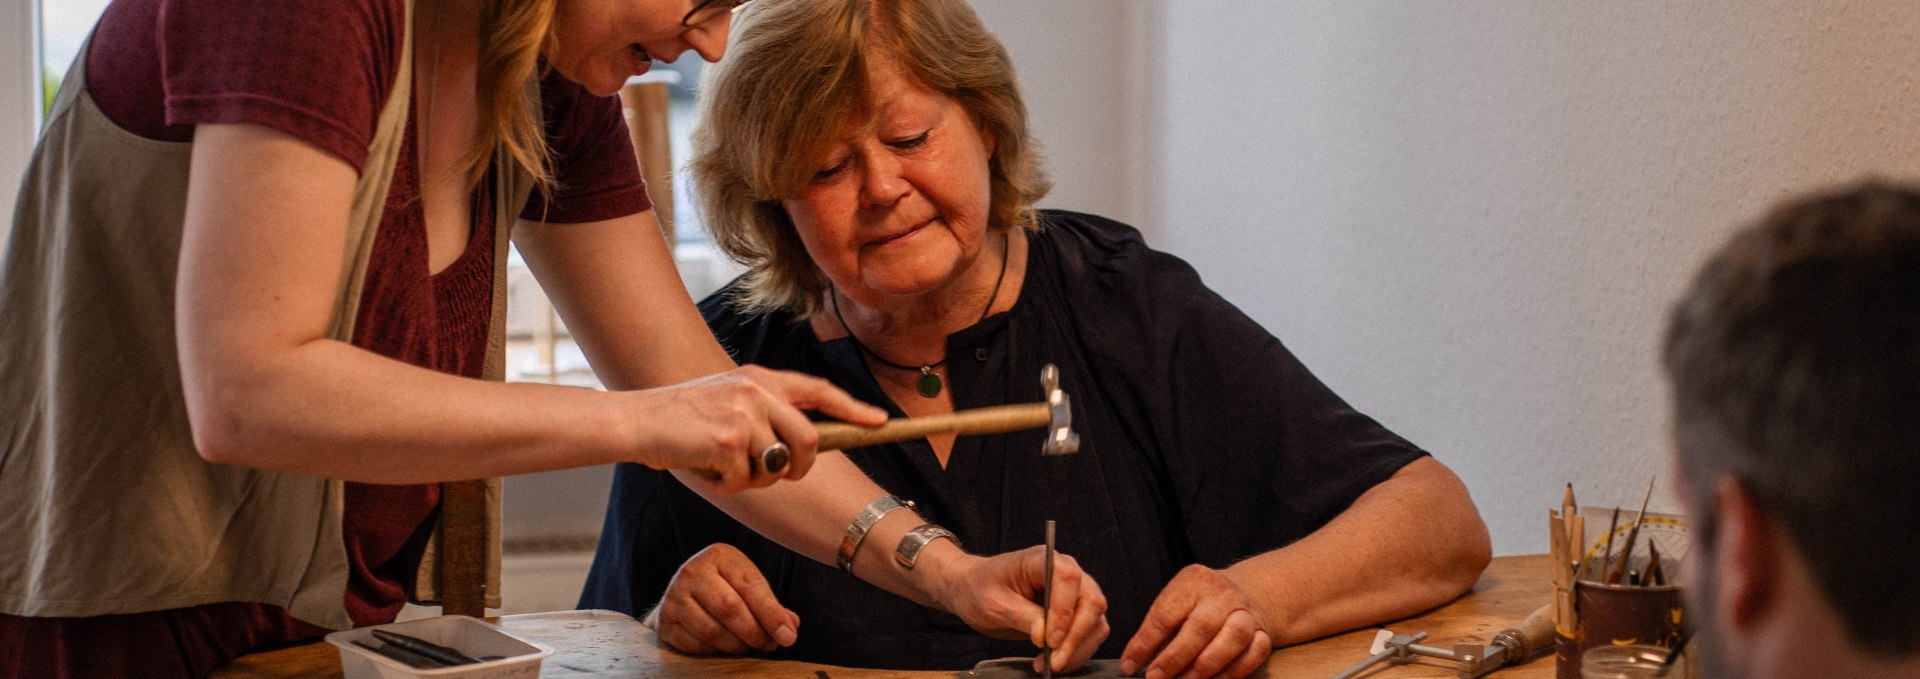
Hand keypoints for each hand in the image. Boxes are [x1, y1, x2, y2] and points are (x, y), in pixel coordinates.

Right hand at [635, 365, 884, 492]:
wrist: (636, 420)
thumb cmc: (680, 420)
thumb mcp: (728, 400)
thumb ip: (765, 413)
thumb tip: (799, 447)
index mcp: (759, 378)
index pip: (817, 390)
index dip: (852, 408)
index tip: (879, 421)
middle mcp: (756, 391)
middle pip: (808, 441)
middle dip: (799, 469)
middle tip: (780, 476)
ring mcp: (744, 415)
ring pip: (775, 467)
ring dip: (750, 479)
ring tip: (720, 465)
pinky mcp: (728, 441)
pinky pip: (744, 480)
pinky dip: (725, 485)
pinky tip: (703, 467)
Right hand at [644, 544, 799, 654]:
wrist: (681, 597)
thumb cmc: (724, 590)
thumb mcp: (748, 587)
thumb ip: (771, 606)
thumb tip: (790, 627)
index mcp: (720, 556)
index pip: (751, 586)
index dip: (772, 614)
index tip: (788, 636)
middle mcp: (693, 571)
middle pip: (730, 608)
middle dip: (754, 632)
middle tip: (767, 645)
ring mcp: (674, 595)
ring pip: (712, 630)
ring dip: (736, 645)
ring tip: (747, 646)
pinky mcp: (665, 621)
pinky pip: (695, 644)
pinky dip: (714, 651)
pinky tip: (722, 647)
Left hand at [933, 546, 1109, 673]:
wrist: (975, 590)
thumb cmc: (981, 588)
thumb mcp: (993, 604)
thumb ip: (1021, 616)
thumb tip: (1044, 635)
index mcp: (1042, 559)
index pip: (1068, 578)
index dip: (1063, 611)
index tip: (1050, 640)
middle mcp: (1066, 571)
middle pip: (1091, 601)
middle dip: (1075, 636)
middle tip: (1054, 661)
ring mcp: (1074, 591)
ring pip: (1096, 620)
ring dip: (1079, 648)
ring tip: (1051, 665)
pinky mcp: (1075, 611)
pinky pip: (1091, 631)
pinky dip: (1079, 651)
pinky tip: (1057, 661)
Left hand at [1120, 565, 1271, 678]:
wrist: (1244, 592)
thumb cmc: (1198, 604)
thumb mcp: (1175, 603)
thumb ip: (1156, 631)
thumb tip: (1132, 664)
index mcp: (1193, 581)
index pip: (1165, 613)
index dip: (1145, 643)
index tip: (1130, 666)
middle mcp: (1222, 593)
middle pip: (1201, 626)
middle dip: (1175, 657)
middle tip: (1156, 678)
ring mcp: (1246, 611)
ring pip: (1234, 636)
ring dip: (1208, 665)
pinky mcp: (1263, 630)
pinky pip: (1256, 651)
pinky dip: (1236, 669)